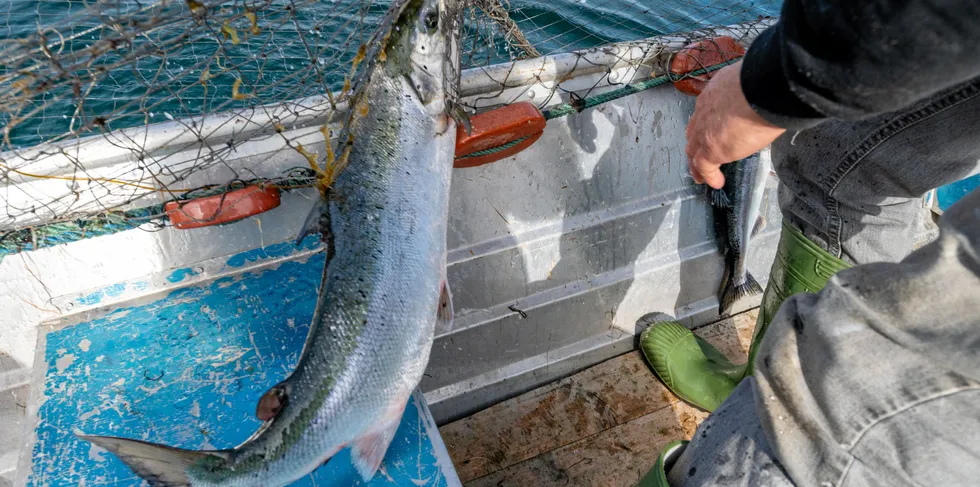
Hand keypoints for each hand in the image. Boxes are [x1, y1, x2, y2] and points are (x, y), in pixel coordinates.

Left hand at [685, 60, 785, 188]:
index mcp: (716, 91)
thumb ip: (750, 92)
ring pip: (694, 148)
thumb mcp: (753, 82)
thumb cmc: (766, 81)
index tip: (711, 128)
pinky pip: (704, 166)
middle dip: (696, 142)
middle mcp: (705, 109)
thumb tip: (762, 96)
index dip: (707, 122)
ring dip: (697, 162)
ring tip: (701, 174)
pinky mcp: (710, 149)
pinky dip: (708, 175)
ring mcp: (705, 130)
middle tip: (699, 154)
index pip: (707, 109)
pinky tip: (715, 182)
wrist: (764, 89)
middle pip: (695, 130)